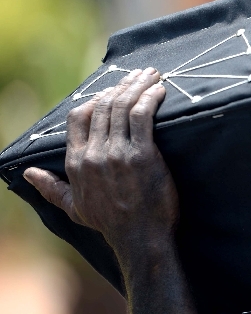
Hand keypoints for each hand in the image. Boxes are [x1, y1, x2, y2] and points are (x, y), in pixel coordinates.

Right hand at [24, 68, 178, 259]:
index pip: (79, 117)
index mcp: (77, 162)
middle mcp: (94, 154)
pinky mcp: (142, 156)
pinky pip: (142, 117)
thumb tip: (29, 173)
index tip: (113, 91)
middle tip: (141, 74)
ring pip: (123, 107)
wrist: (141, 240)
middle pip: (104, 106)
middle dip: (123, 85)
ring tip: (153, 74)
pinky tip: (159, 91)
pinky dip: (150, 99)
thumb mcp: (74, 207)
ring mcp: (117, 154)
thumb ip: (51, 188)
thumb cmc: (112, 224)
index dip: (96, 99)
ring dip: (138, 85)